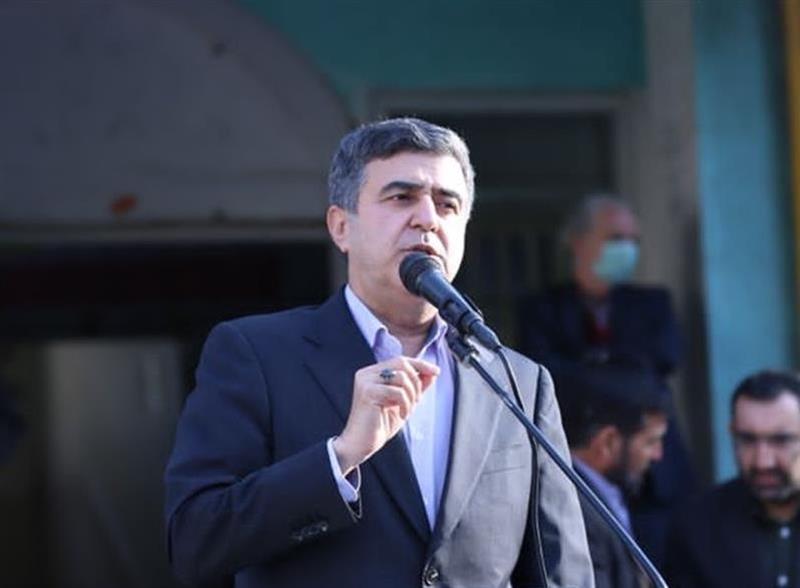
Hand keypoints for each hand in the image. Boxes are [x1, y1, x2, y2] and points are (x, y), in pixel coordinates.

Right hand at [332, 357, 438, 474]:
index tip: (436, 371)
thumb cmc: (379, 425)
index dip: (420, 364)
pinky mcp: (367, 392)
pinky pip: (397, 391)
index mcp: (373, 374)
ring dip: (412, 394)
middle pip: (401, 363)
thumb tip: (432, 373)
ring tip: (408, 410)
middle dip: (416, 381)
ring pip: (401, 376)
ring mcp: (365, 381)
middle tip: (417, 400)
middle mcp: (367, 373)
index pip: (401, 361)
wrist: (360, 445)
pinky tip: (402, 415)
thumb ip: (416, 387)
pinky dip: (405, 403)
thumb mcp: (404, 403)